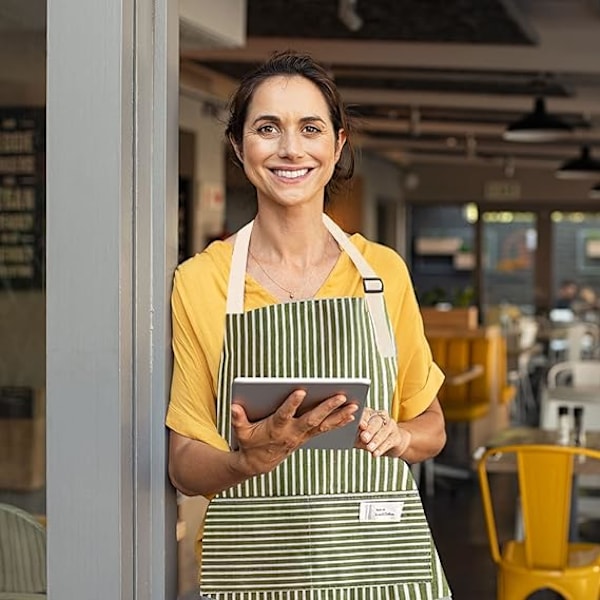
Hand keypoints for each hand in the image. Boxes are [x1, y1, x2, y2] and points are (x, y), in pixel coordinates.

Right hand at [231, 390, 359, 474]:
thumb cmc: (250, 442)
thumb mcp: (241, 431)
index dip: (292, 404)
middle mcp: (292, 432)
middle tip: (340, 395)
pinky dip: (339, 422)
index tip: (300, 391)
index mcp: (276, 428)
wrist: (258, 464)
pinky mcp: (308, 437)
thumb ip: (238, 418)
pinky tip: (352, 414)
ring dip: (339, 415)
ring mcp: (302, 436)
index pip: (285, 414)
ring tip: (354, 405)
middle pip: (312, 419)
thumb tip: (234, 406)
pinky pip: (326, 429)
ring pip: (324, 425)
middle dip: (327, 407)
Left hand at [356, 407, 409, 457]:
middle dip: (370, 430)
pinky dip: (381, 448)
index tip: (360, 426)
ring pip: (384, 431)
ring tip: (369, 449)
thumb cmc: (368, 438)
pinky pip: (389, 441)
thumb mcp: (358, 436)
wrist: (388, 444)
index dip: (363, 419)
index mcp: (369, 413)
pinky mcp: (396, 436)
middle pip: (376, 421)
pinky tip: (375, 454)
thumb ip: (352, 434)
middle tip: (364, 438)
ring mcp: (390, 425)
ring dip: (376, 440)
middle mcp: (380, 416)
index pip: (365, 413)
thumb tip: (344, 436)